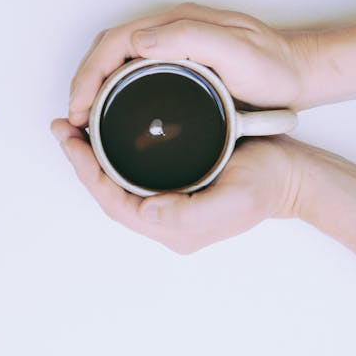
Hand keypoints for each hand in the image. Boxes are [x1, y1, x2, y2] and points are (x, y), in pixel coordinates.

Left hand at [50, 119, 301, 253]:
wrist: (293, 174)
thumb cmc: (267, 185)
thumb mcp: (234, 200)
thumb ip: (189, 213)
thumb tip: (147, 210)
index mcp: (172, 227)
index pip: (112, 201)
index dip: (87, 173)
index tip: (71, 142)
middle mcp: (164, 218)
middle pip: (107, 191)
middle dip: (80, 161)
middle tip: (62, 128)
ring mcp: (167, 201)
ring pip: (115, 181)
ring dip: (90, 156)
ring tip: (72, 128)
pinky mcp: (173, 183)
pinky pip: (130, 172)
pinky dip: (110, 152)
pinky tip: (101, 132)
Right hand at [67, 3, 313, 125]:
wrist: (302, 74)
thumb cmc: (275, 67)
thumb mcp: (237, 52)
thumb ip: (190, 39)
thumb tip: (137, 40)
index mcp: (176, 23)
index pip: (114, 42)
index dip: (89, 74)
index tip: (79, 106)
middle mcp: (170, 30)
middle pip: (108, 49)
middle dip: (83, 81)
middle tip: (73, 117)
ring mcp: (173, 45)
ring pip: (116, 60)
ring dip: (94, 85)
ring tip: (84, 116)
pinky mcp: (178, 62)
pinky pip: (132, 71)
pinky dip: (111, 89)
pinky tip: (110, 110)